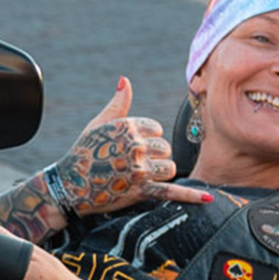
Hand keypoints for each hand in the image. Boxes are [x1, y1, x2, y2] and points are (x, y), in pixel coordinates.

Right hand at [47, 77, 212, 217]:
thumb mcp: (98, 123)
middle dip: (154, 157)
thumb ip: (118, 103)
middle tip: (133, 165)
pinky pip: (171, 192)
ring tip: (139, 178)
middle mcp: (136, 146)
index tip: (131, 148)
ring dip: (159, 174)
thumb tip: (126, 80)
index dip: (147, 139)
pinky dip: (190, 197)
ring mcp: (139, 170)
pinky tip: (208, 199)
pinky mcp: (140, 191)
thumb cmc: (83, 152)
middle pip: (165, 149)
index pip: (156, 129)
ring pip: (168, 168)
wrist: (70, 185)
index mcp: (128, 127)